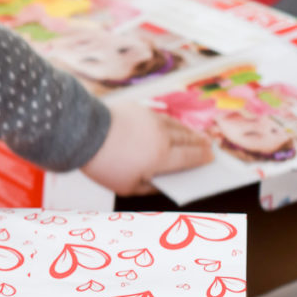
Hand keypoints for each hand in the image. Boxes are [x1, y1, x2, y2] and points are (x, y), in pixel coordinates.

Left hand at [81, 103, 212, 194]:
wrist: (85, 133)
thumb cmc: (104, 165)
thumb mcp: (126, 187)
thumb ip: (148, 187)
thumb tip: (161, 184)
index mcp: (161, 157)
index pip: (189, 157)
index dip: (201, 158)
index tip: (211, 157)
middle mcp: (162, 136)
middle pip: (187, 139)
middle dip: (200, 143)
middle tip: (209, 145)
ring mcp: (152, 120)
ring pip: (177, 126)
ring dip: (189, 132)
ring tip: (197, 135)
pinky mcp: (140, 109)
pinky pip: (162, 117)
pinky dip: (172, 123)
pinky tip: (173, 126)